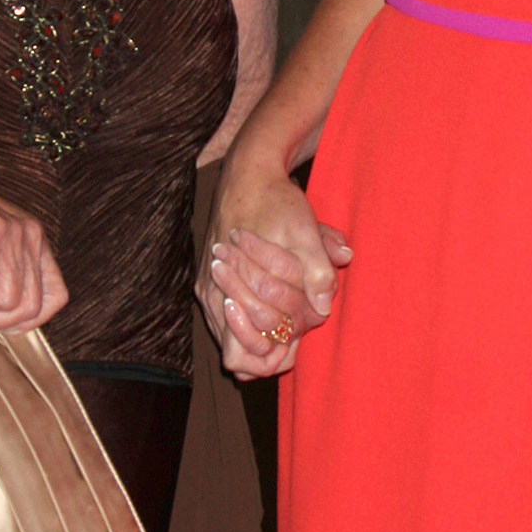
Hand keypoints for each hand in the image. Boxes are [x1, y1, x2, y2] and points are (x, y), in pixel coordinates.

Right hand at [196, 147, 351, 378]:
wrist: (246, 175)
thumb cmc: (276, 202)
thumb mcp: (304, 230)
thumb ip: (317, 270)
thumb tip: (325, 307)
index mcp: (233, 286)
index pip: (248, 353)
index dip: (277, 352)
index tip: (298, 333)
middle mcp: (213, 296)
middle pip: (237, 355)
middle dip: (271, 343)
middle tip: (295, 326)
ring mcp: (206, 293)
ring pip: (229, 341)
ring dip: (258, 334)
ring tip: (285, 317)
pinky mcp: (206, 285)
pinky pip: (223, 323)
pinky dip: (247, 322)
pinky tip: (271, 306)